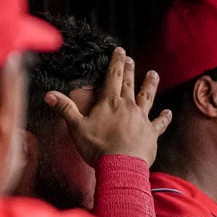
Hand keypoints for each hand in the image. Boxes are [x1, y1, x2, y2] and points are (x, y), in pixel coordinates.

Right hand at [44, 47, 170, 166]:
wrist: (121, 166)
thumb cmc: (97, 148)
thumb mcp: (77, 128)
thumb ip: (65, 109)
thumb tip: (48, 94)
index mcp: (110, 102)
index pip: (113, 77)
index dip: (116, 62)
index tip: (120, 50)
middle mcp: (128, 106)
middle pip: (129, 83)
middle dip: (129, 70)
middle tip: (131, 59)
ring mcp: (142, 118)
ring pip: (147, 97)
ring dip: (150, 84)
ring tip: (154, 74)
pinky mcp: (151, 132)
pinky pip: (159, 122)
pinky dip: (164, 117)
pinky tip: (168, 112)